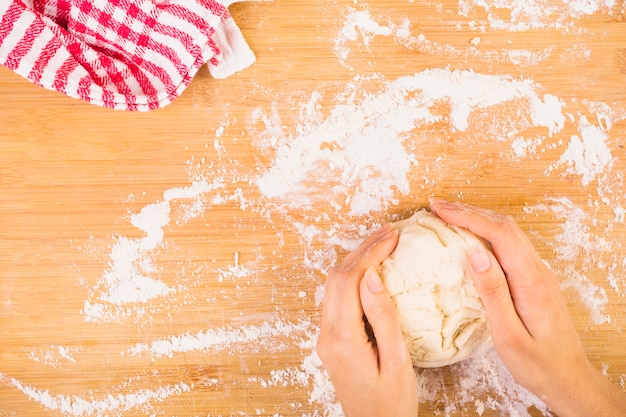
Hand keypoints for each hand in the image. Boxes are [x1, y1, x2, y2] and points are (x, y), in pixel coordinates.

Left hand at [317, 224, 418, 416]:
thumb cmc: (391, 403)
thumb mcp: (396, 361)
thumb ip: (383, 317)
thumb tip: (372, 275)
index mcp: (342, 338)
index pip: (350, 280)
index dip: (371, 253)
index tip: (393, 237)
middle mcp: (327, 334)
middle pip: (337, 277)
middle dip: (363, 250)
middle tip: (389, 232)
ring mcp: (326, 337)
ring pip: (334, 285)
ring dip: (356, 260)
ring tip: (382, 243)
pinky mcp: (332, 340)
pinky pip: (338, 298)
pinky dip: (353, 277)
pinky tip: (371, 270)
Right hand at [430, 199, 625, 416]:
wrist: (569, 379)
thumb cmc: (538, 364)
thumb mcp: (509, 335)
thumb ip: (493, 293)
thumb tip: (475, 254)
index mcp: (531, 281)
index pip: (499, 234)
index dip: (467, 217)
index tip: (439, 210)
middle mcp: (538, 271)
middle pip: (505, 226)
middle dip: (469, 212)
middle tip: (437, 207)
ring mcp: (538, 274)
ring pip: (509, 234)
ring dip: (478, 220)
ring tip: (449, 216)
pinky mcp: (534, 280)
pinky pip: (510, 246)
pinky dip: (487, 234)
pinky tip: (471, 239)